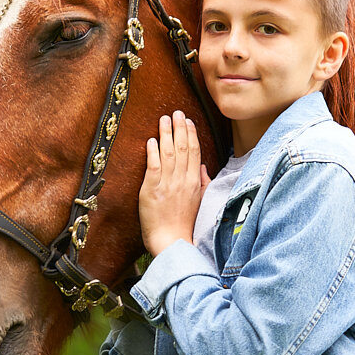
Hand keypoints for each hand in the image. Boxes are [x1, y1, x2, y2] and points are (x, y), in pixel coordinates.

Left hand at [139, 111, 210, 256]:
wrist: (173, 242)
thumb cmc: (186, 225)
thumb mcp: (201, 202)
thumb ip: (202, 183)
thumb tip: (202, 168)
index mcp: (195, 182)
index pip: (194, 152)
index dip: (191, 134)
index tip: (188, 121)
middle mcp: (183, 180)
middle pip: (183, 147)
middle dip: (180, 128)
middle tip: (176, 112)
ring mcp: (168, 184)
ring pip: (169, 153)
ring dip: (166, 134)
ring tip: (164, 119)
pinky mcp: (152, 190)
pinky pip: (154, 166)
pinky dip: (153, 151)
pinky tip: (152, 140)